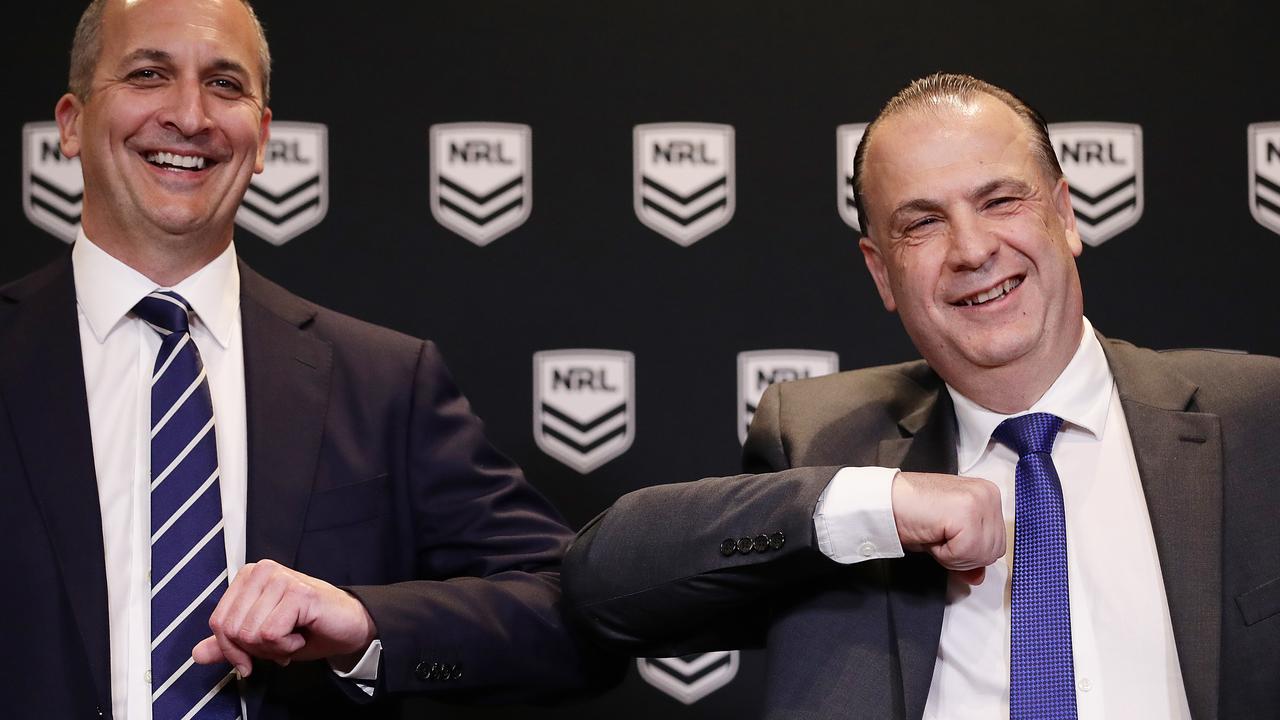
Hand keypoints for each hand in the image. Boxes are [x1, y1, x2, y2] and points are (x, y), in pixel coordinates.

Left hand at [192, 559, 376, 676]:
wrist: (348, 627)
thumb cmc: (307, 628)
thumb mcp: (260, 640)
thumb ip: (229, 644)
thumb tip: (197, 653)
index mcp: (248, 577)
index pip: (218, 621)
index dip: (231, 649)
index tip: (251, 657)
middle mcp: (262, 571)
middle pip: (232, 629)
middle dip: (255, 649)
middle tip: (280, 644)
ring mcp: (280, 578)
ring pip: (250, 633)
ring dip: (274, 648)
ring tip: (292, 637)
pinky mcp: (298, 593)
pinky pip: (271, 634)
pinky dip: (287, 646)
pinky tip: (301, 635)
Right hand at [891, 471, 1004, 584]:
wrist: (883, 501)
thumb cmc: (909, 513)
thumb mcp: (947, 537)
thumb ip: (968, 554)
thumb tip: (978, 577)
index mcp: (987, 495)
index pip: (997, 544)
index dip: (969, 553)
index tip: (946, 538)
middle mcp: (988, 493)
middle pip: (993, 551)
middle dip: (963, 556)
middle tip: (938, 535)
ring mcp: (980, 499)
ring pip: (982, 553)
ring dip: (954, 554)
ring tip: (935, 533)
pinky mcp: (967, 509)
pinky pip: (966, 551)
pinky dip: (946, 553)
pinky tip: (932, 533)